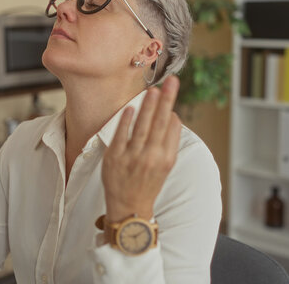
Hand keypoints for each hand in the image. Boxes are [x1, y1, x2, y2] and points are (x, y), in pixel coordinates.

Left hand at [102, 76, 181, 221]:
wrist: (129, 209)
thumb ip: (169, 143)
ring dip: (148, 106)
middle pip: (160, 123)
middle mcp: (151, 157)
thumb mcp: (165, 167)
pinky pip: (121, 135)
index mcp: (166, 159)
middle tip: (171, 81)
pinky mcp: (114, 158)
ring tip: (152, 90)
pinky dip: (126, 120)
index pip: (172, 128)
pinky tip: (130, 107)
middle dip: (166, 100)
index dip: (171, 108)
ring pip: (142, 126)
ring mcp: (132, 157)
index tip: (171, 89)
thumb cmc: (147, 184)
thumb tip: (174, 117)